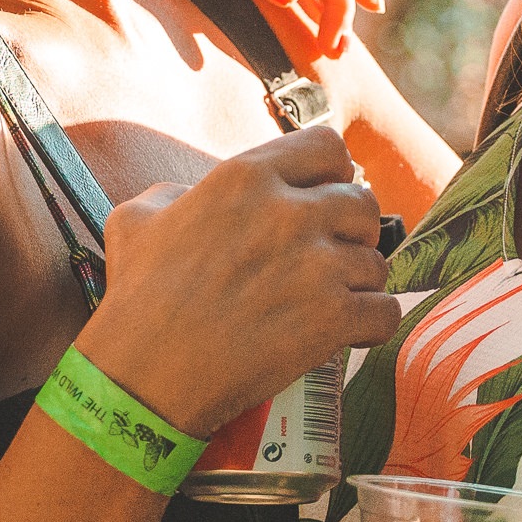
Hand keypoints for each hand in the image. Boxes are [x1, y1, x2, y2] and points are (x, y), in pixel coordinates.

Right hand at [77, 122, 398, 436]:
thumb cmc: (137, 300)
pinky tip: (344, 332)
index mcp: (245, 178)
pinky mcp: (334, 318)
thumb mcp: (136, 219)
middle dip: (351, 230)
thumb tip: (193, 195)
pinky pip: (385, 311)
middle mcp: (289, 213)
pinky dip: (370, 324)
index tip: (321, 197)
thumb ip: (176, 193)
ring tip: (325, 302)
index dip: (331, 173)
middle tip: (327, 257)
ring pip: (376, 262)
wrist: (146, 374)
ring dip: (357, 283)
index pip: (327, 147)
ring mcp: (317, 266)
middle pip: (363, 203)